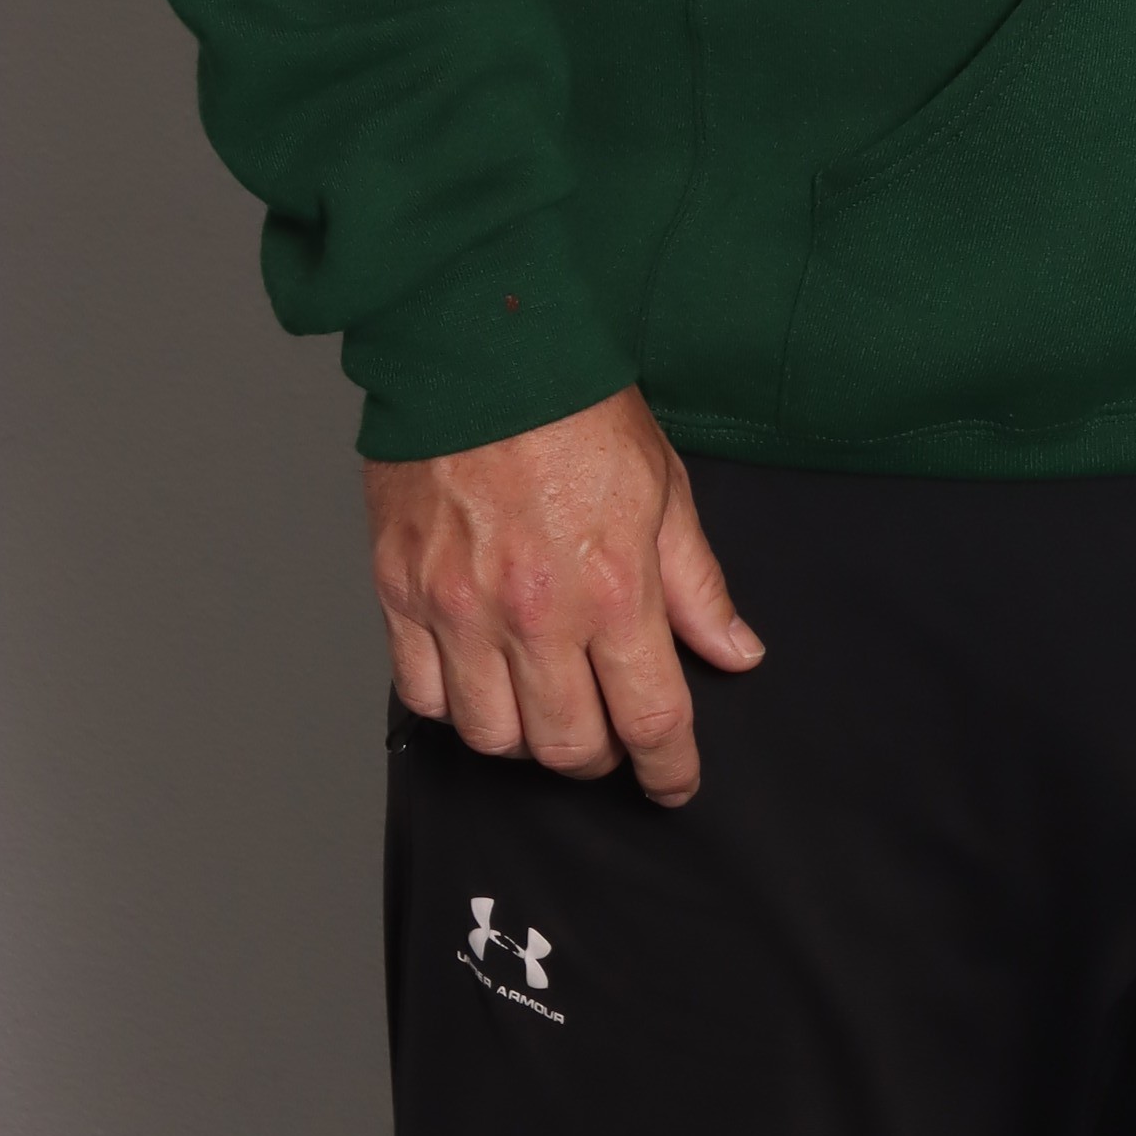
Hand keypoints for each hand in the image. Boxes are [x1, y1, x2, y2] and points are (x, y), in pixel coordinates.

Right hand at [367, 386, 761, 803]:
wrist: (480, 351)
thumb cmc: (576, 409)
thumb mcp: (665, 489)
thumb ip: (697, 586)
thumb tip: (734, 652)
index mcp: (613, 586)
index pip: (649, 717)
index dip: (668, 767)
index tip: (675, 784)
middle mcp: (534, 613)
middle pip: (566, 745)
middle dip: (599, 757)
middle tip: (609, 736)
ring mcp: (459, 610)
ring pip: (491, 737)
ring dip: (526, 739)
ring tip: (544, 705)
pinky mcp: (401, 595)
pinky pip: (423, 696)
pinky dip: (455, 707)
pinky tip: (481, 680)